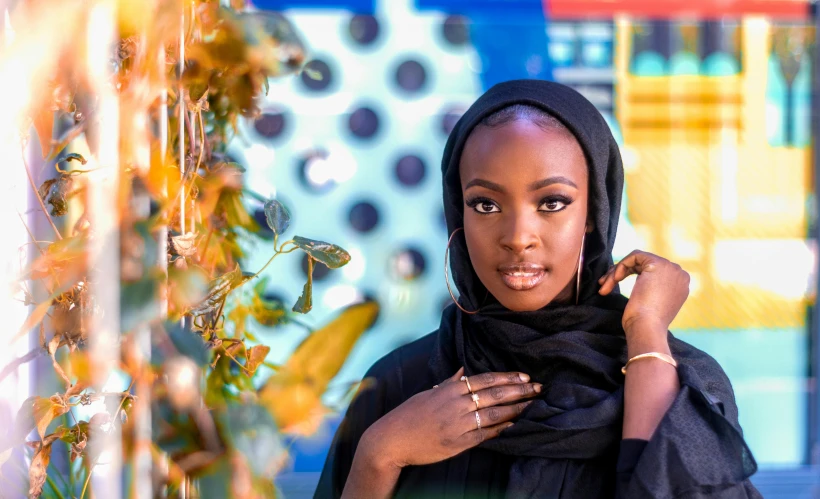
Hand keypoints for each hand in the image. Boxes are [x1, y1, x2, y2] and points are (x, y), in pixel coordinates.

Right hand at [360, 367, 540, 469]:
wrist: (392, 439)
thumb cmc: (409, 414)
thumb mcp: (428, 393)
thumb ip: (449, 383)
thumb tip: (463, 371)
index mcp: (449, 390)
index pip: (485, 380)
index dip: (507, 377)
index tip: (524, 376)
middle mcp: (456, 404)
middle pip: (495, 395)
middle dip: (520, 391)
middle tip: (539, 388)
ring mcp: (458, 424)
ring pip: (494, 414)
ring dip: (517, 409)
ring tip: (533, 405)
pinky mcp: (458, 443)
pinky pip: (485, 434)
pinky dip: (501, 429)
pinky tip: (515, 425)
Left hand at [597, 250, 689, 341]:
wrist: (647, 329)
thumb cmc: (645, 324)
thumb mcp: (652, 305)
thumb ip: (651, 292)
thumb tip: (640, 286)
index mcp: (680, 284)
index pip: (652, 271)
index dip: (631, 275)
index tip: (613, 286)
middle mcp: (679, 273)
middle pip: (643, 265)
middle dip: (620, 273)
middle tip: (603, 285)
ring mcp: (670, 268)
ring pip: (636, 260)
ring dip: (616, 273)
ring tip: (603, 287)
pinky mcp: (656, 264)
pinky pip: (634, 256)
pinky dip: (620, 266)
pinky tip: (613, 280)